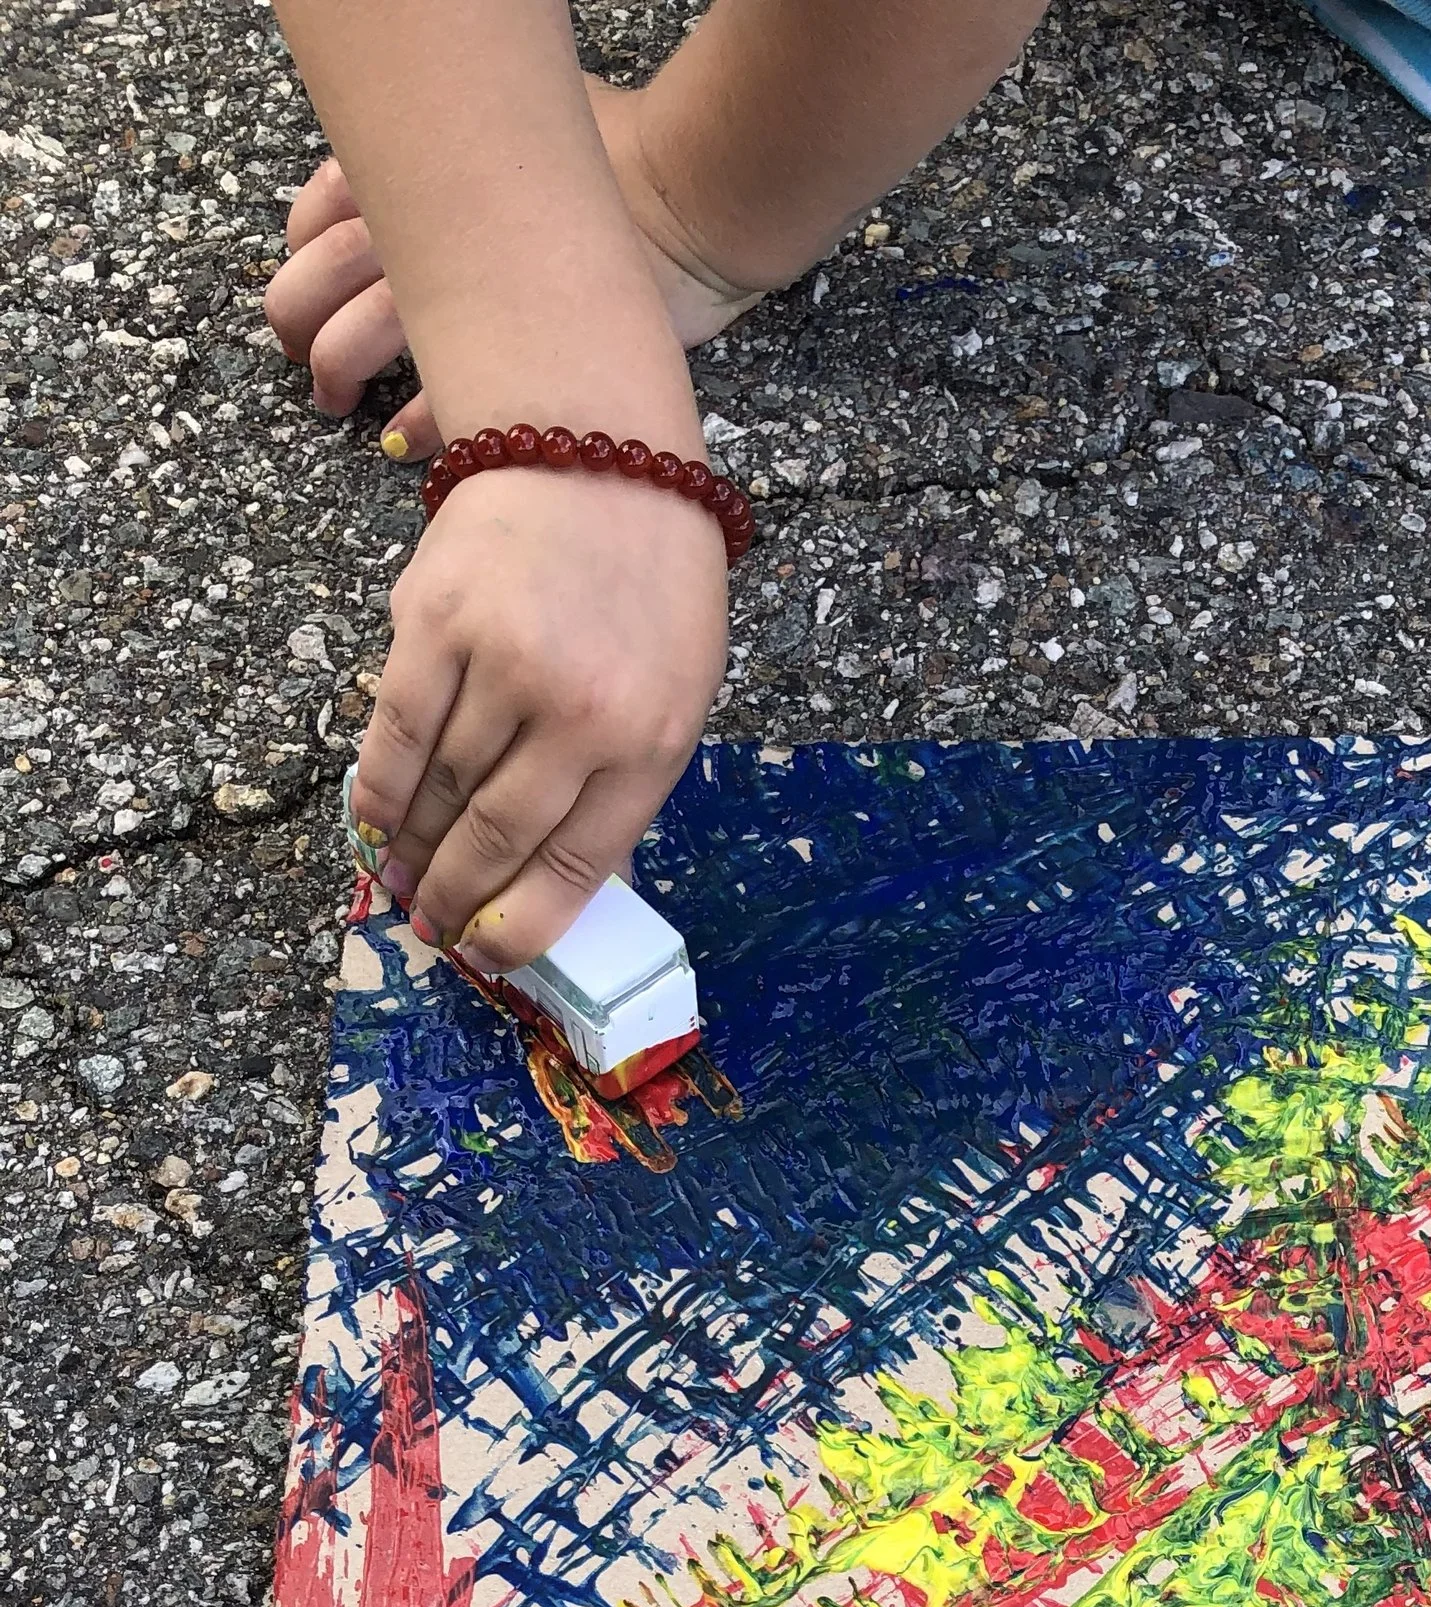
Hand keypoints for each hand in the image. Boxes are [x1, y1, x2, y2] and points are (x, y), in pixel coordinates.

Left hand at [267, 83, 758, 457]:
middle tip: (303, 352)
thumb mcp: (531, 124)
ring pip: (358, 337)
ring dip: (337, 372)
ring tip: (334, 398)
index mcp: (422, 171)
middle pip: (320, 276)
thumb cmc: (624, 157)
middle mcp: (426, 230)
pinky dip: (412, 428)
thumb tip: (454, 152)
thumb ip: (478, 145)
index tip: (304, 269)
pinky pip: (439, 403)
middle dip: (296, 319)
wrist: (690, 204)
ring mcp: (463, 298)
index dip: (299, 248)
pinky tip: (396, 443)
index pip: (320, 211)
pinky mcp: (511, 359)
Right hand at [353, 464, 727, 966]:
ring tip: (401, 885)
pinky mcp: (436, 622)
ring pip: (443, 789)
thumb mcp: (678, 694)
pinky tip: (374, 821)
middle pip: (500, 836)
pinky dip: (379, 787)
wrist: (597, 450)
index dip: (525, 924)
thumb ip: (626, 784)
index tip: (492, 955)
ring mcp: (504, 666)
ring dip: (415, 852)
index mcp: (648, 743)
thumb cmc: (649, 582)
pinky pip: (395, 728)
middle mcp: (578, 713)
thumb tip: (566, 885)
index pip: (578, 866)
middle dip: (461, 898)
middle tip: (434, 929)